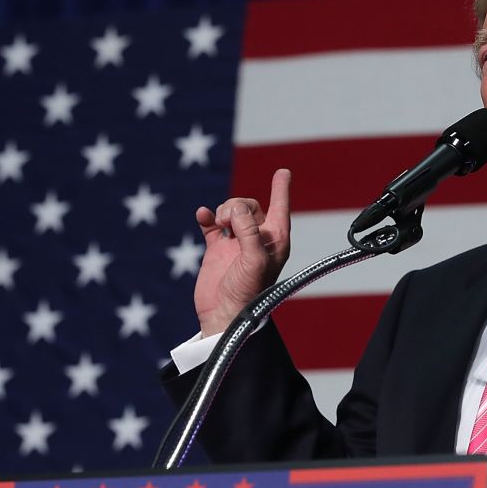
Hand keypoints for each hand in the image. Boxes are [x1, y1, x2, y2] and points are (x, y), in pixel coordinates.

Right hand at [193, 169, 291, 334]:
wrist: (222, 315)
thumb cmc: (247, 293)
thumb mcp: (255, 260)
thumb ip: (249, 231)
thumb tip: (234, 210)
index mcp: (275, 241)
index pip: (280, 208)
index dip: (281, 189)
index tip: (283, 171)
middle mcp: (257, 239)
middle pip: (249, 206)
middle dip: (237, 205)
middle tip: (228, 221)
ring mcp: (236, 243)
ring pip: (231, 211)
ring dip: (223, 210)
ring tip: (219, 224)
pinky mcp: (217, 248)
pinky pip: (212, 223)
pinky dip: (207, 216)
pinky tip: (202, 216)